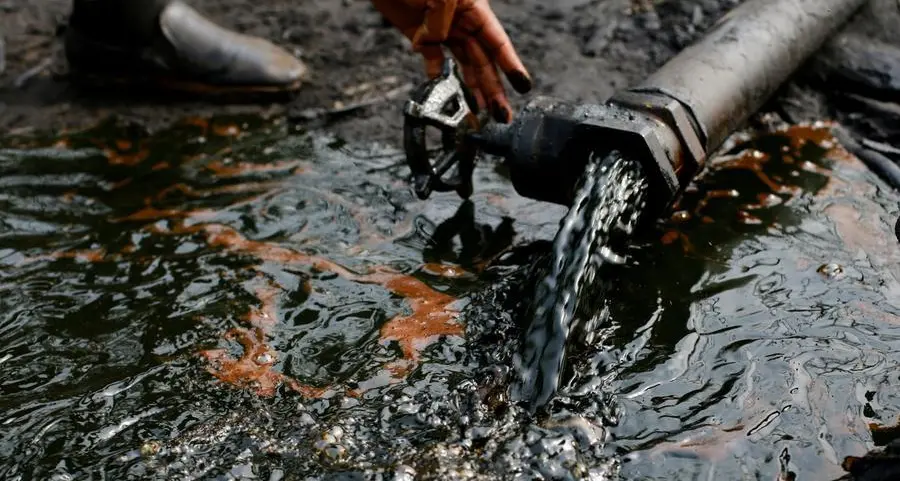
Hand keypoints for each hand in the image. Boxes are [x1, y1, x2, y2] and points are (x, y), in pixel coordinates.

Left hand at [372, 0, 532, 122]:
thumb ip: (442, 20)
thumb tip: (437, 42)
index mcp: (474, 8)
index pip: (498, 42)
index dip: (511, 65)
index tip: (523, 86)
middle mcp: (462, 21)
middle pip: (483, 61)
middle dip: (494, 89)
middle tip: (502, 114)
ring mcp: (441, 29)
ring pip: (463, 65)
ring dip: (472, 89)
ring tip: (480, 113)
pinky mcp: (421, 34)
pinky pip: (434, 61)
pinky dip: (439, 77)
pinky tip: (448, 93)